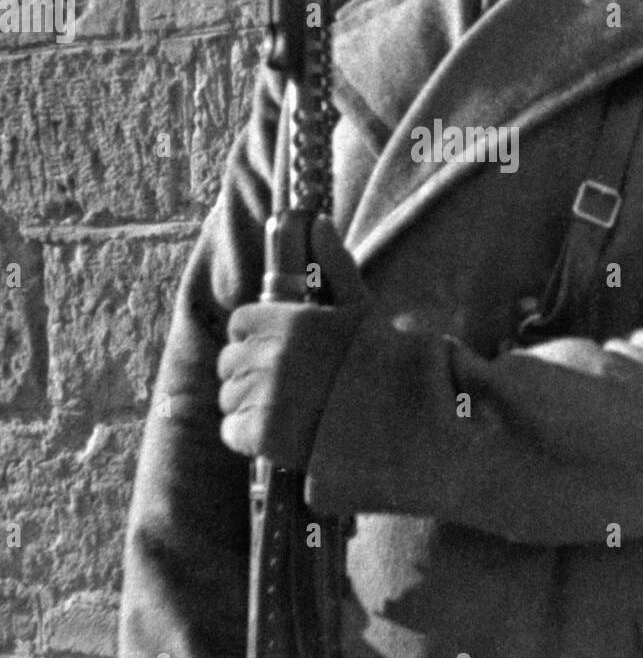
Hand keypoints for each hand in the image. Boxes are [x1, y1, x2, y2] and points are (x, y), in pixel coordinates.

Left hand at [217, 215, 372, 469]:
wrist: (399, 425)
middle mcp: (273, 355)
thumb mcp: (362, 309)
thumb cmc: (380, 366)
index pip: (239, 323)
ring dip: (248, 405)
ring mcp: (266, 396)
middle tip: (281, 386)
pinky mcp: (263, 435)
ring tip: (282, 411)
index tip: (272, 352)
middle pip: (229, 362)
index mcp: (292, 322)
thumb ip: (335, 264)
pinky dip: (246, 434)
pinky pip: (231, 431)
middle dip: (249, 373)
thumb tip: (319, 222)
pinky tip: (275, 434)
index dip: (251, 338)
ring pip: (228, 397)